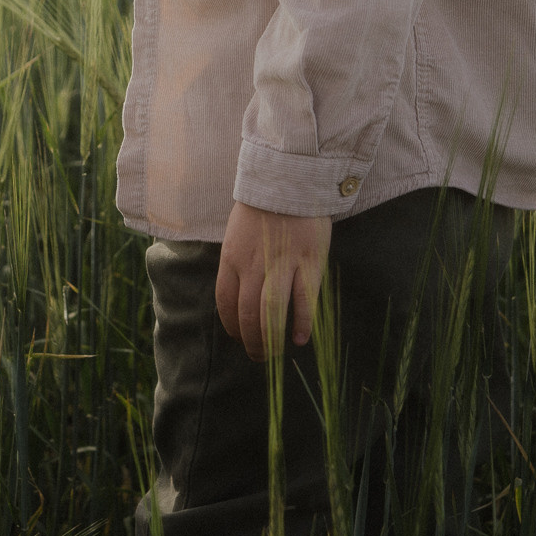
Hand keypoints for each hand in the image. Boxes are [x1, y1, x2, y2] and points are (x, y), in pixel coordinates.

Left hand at [215, 200, 331, 360]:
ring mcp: (282, 264)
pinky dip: (301, 324)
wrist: (289, 179)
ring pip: (271, 313)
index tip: (239, 337)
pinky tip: (299, 339)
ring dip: (271, 339)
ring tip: (274, 354)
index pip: (226, 303)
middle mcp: (253, 264)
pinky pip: (304, 300)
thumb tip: (241, 298)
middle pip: (247, 314)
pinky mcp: (308, 262)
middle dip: (251, 341)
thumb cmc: (262, 209)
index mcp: (232, 257)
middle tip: (258, 355)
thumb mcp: (238, 234)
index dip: (232, 326)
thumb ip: (239, 264)